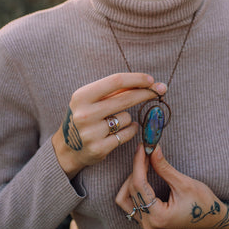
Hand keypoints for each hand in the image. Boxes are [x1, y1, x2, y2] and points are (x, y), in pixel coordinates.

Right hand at [52, 73, 166, 178]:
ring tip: (115, 121)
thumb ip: (114, 91)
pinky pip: (127, 134)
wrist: (66, 149)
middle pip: (125, 98)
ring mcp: (92, 133)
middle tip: (161, 89)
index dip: (136, 79)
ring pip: (127, 118)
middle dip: (147, 92)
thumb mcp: (90, 99)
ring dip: (128, 118)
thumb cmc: (84, 117)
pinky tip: (124, 129)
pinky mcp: (99, 149)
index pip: (115, 81)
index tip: (151, 79)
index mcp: (81, 96)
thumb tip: (147, 81)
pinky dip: (131, 130)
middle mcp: (85, 114)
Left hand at [116, 144, 228, 228]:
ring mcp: (147, 225)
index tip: (142, 147)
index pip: (139, 185)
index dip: (139, 162)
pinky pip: (131, 203)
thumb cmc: (203, 203)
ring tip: (145, 166)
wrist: (213, 219)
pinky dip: (133, 189)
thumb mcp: (184, 183)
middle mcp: (149, 224)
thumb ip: (164, 167)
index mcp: (158, 217)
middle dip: (137, 168)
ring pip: (124, 199)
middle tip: (146, 152)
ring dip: (131, 180)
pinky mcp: (147, 221)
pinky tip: (143, 176)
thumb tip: (152, 148)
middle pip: (131, 190)